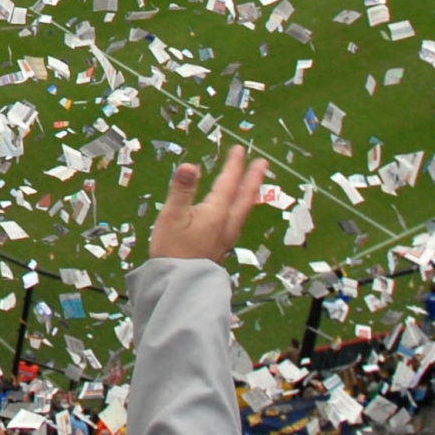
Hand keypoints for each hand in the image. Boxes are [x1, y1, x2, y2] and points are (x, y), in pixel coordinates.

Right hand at [149, 146, 267, 263]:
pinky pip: (238, 220)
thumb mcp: (172, 217)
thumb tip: (190, 165)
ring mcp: (226, 237)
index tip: (239, 149)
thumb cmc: (173, 250)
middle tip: (262, 163)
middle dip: (253, 178)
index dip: (234, 165)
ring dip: (249, 193)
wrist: (179, 285)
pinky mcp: (221, 247)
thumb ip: (181, 190)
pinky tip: (237, 211)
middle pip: (245, 197)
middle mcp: (227, 224)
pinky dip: (242, 207)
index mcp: (216, 213)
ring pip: (244, 210)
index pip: (228, 183)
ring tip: (253, 184)